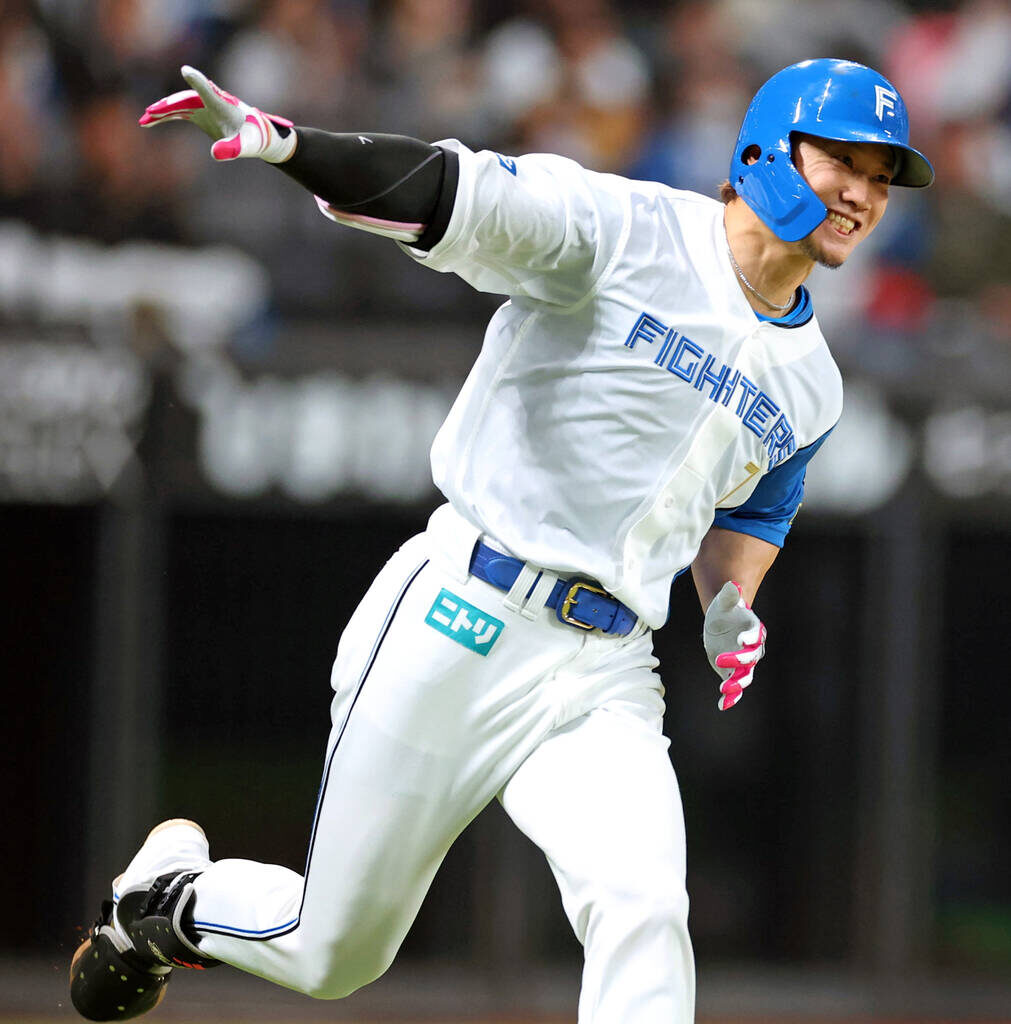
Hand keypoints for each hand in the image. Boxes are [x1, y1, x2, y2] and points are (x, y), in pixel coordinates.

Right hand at [139, 65, 296, 162]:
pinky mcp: (198, 112)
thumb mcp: (244, 146)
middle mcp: (210, 101)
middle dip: (168, 106)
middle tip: (151, 113)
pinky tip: (149, 122)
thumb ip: (232, 149)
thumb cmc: (253, 138)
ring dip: (161, 112)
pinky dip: (164, 116)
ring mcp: (202, 105)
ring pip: (178, 105)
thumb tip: (214, 155)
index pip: (209, 92)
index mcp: (223, 105)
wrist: (256, 134)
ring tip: (144, 121)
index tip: (187, 71)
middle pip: (185, 100)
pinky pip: (177, 112)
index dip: (199, 83)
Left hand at [702, 581, 766, 710]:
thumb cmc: (725, 610)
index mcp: (754, 630)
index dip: (750, 638)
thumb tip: (733, 585)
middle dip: (738, 661)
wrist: (721, 623)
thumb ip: (730, 595)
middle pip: (750, 658)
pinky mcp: (733, 673)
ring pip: (745, 676)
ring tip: (724, 689)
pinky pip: (734, 687)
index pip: (756, 635)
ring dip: (736, 684)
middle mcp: (752, 648)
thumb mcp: (724, 601)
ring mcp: (743, 663)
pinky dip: (730, 697)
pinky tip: (722, 705)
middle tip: (720, 660)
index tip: (741, 640)